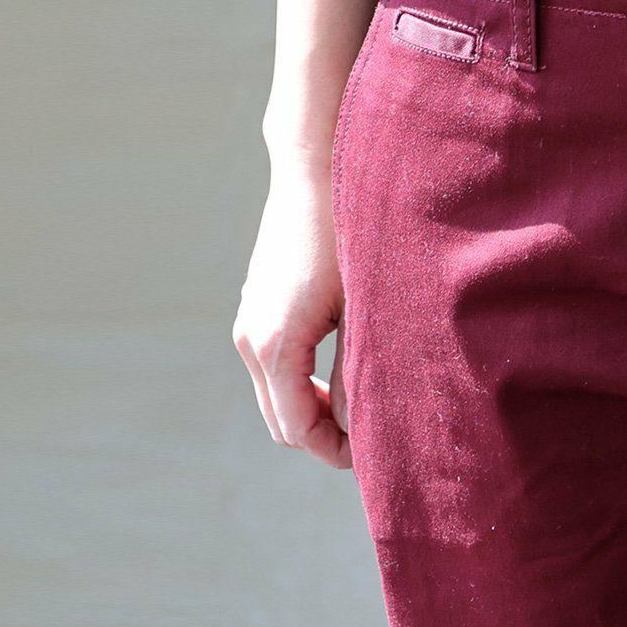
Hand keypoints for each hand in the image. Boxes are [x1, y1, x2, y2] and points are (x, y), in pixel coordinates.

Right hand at [232, 166, 351, 468]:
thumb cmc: (348, 235)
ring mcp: (248, 321)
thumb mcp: (364, 307)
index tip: (378, 454)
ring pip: (275, 394)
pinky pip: (272, 366)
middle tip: (374, 435)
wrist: (315, 172)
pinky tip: (341, 368)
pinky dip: (301, 382)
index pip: (299, 429)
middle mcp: (251, 338)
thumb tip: (357, 427)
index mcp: (276, 344)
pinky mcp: (256, 306)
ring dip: (313, 409)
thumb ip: (359, 370)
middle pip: (281, 420)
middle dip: (324, 436)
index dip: (338, 451)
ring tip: (363, 403)